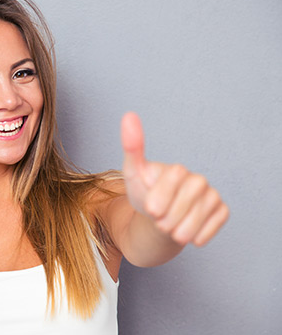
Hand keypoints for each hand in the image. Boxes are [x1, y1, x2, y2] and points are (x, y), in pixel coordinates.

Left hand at [120, 112, 228, 245]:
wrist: (155, 221)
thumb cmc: (144, 195)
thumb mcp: (132, 174)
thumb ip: (132, 146)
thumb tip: (129, 115)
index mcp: (177, 170)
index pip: (175, 177)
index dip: (161, 197)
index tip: (150, 209)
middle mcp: (198, 180)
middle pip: (187, 200)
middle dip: (168, 217)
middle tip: (158, 220)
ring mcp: (211, 195)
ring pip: (199, 216)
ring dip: (180, 229)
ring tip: (169, 229)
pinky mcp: (221, 211)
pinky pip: (214, 225)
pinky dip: (198, 235)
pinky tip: (188, 235)